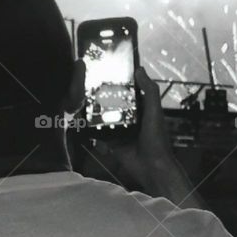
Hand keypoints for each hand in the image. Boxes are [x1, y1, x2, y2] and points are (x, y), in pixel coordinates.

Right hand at [85, 67, 203, 208]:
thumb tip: (140, 69)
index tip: (106, 71)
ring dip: (95, 111)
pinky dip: (92, 128)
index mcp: (142, 109)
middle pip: (114, 104)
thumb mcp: (154, 111)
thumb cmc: (156, 137)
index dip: (120, 83)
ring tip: (80, 99)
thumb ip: (149, 91)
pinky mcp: (111, 142)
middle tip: (86, 85)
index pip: (129, 93)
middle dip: (102, 96)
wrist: (151, 166)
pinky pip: (99, 133)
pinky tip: (81, 118)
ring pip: (104, 118)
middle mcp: (130, 118)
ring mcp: (119, 130)